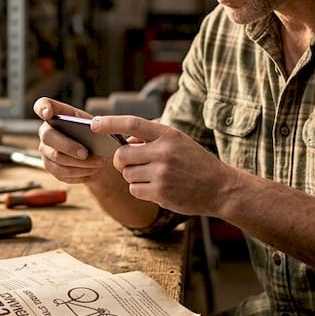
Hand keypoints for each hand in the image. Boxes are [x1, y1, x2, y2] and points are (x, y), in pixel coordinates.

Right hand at [34, 97, 106, 182]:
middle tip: (86, 153)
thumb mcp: (96, 126)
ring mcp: (46, 151)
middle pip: (48, 137)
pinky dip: (79, 173)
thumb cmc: (94, 136)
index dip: (42, 108)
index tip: (48, 114)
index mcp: (56, 115)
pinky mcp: (51, 167)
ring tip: (97, 164)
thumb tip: (96, 128)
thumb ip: (93, 124)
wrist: (97, 156)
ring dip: (79, 163)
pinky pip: (61, 173)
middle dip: (68, 146)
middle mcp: (46, 132)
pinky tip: (91, 171)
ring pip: (57, 158)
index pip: (42, 105)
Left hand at [92, 114, 231, 216]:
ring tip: (154, 177)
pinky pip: (134, 190)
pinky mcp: (160, 193)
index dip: (110, 123)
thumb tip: (124, 141)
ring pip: (127, 174)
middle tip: (131, 164)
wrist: (220, 188)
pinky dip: (141, 190)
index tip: (94, 124)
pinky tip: (157, 188)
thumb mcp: (178, 142)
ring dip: (134, 177)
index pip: (133, 124)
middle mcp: (164, 152)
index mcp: (168, 135)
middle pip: (121, 155)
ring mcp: (162, 173)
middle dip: (121, 161)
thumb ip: (151, 138)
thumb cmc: (196, 162)